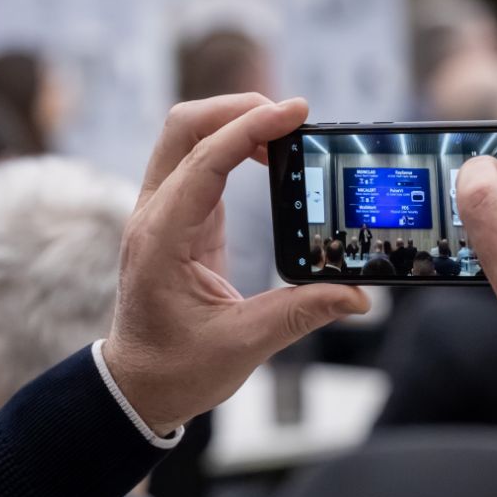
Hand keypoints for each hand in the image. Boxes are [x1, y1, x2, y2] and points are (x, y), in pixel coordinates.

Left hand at [102, 94, 369, 433]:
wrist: (138, 387)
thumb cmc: (177, 369)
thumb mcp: (242, 345)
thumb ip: (299, 313)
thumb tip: (358, 295)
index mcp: (161, 240)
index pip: (204, 160)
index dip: (250, 128)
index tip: (296, 111)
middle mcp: (154, 216)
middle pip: (185, 127)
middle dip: (238, 109)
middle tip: (293, 117)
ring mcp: (162, 213)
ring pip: (190, 138)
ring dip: (236, 124)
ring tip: (288, 137)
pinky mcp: (178, 219)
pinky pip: (202, 164)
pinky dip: (236, 149)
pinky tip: (273, 160)